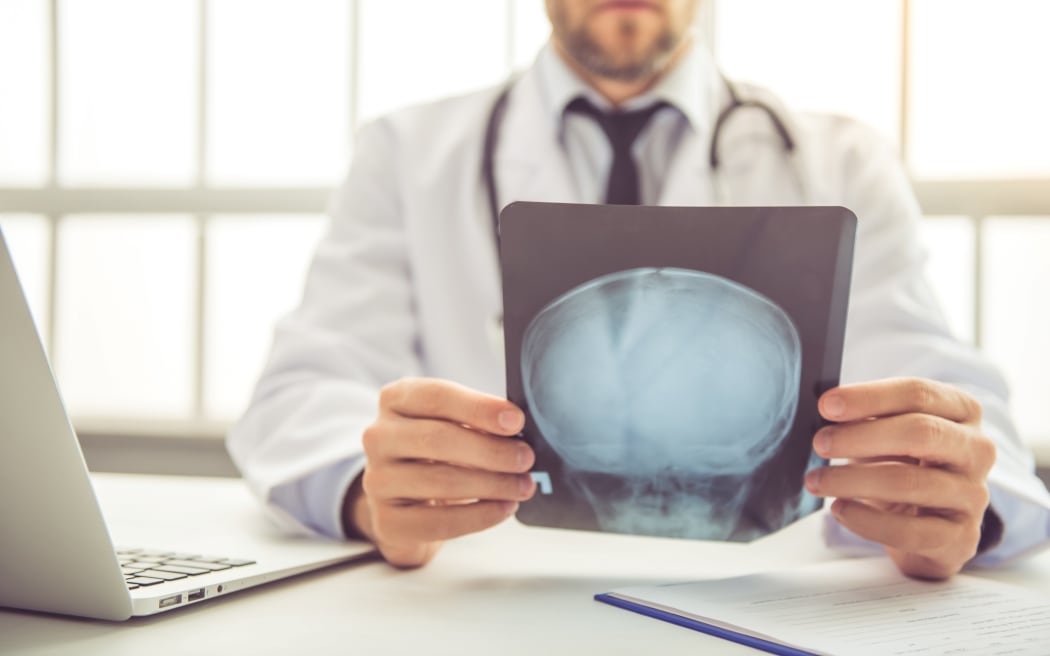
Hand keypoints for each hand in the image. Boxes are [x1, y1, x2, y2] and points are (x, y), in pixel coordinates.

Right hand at [343, 378, 535, 567]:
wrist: (405, 500)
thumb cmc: (438, 452)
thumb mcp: (452, 423)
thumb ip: (477, 420)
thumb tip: (517, 431)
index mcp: (396, 400)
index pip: (436, 396)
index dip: (478, 408)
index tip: (516, 420)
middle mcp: (379, 436)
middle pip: (437, 438)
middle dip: (490, 450)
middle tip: (525, 458)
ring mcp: (377, 480)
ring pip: (439, 481)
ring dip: (491, 484)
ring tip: (522, 485)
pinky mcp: (387, 520)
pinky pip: (437, 521)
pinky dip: (478, 516)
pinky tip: (503, 508)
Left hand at [805, 378, 995, 579]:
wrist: (927, 525)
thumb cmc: (902, 464)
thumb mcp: (887, 432)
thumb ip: (865, 416)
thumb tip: (828, 408)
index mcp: (961, 411)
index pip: (918, 394)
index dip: (869, 397)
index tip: (826, 405)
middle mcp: (976, 450)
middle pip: (920, 432)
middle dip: (861, 436)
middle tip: (820, 443)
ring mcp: (973, 496)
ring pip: (910, 482)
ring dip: (852, 480)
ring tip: (816, 480)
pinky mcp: (960, 538)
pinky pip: (910, 530)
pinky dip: (867, 520)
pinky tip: (839, 510)